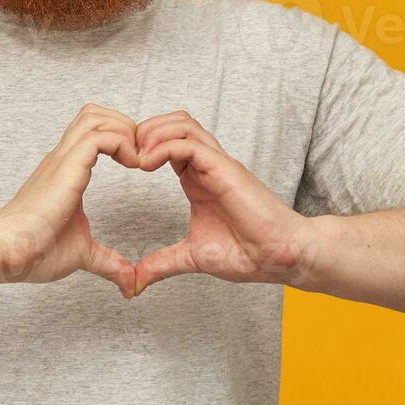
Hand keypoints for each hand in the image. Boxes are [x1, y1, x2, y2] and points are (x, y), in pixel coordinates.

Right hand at [0, 103, 140, 298]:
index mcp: (65, 172)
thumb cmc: (33, 252)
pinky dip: (122, 143)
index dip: (120, 138)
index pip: (93, 132)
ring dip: (124, 130)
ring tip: (136, 159)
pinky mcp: (66, 168)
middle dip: (124, 125)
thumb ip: (107, 262)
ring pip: (95, 117)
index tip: (137, 165)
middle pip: (93, 114)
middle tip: (139, 155)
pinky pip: (100, 137)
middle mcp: (62, 159)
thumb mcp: (82, 254)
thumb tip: (128, 282)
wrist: (7, 252)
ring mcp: (62, 161)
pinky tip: (132, 166)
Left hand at [133, 111, 310, 292]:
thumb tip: (136, 281)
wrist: (281, 258)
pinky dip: (164, 146)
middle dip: (144, 130)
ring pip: (182, 124)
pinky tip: (147, 164)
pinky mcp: (225, 169)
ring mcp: (218, 164)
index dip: (142, 146)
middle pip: (174, 123)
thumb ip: (163, 263)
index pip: (167, 142)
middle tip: (125, 154)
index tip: (123, 166)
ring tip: (136, 157)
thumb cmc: (248, 253)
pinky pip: (191, 144)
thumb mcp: (192, 257)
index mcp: (198, 179)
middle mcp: (208, 165)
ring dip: (153, 133)